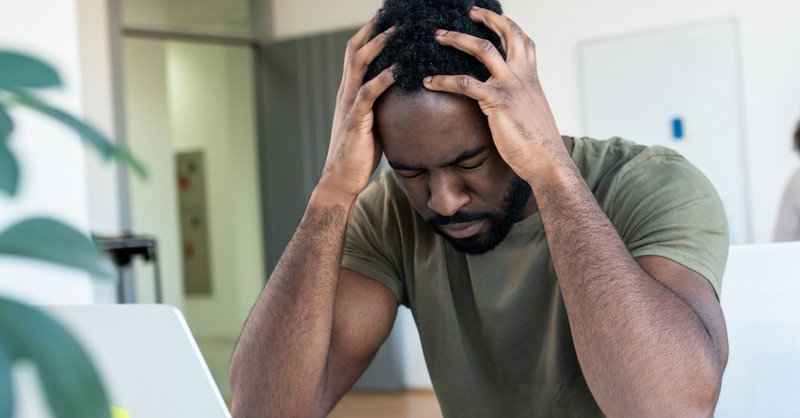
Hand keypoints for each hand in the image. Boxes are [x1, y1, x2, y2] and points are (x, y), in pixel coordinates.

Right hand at [320, 20, 395, 197]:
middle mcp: (346, 91)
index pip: (356, 53)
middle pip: (355, 49)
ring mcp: (348, 103)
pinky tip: (399, 69)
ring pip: (360, 64)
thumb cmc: (358, 153)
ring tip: (398, 32)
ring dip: (379, 45)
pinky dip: (383, 78)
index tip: (387, 19)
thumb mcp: (372, 122)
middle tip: (393, 15)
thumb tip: (403, 95)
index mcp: (349, 91)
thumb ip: (381, 104)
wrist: (341, 178)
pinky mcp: (355, 119)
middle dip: (373, 29)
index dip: (370, 33)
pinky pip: (368, 92)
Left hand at [422, 7, 564, 178]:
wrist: (548, 161)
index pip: (524, 40)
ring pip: (483, 48)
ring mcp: (510, 85)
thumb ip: (520, 99)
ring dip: (458, 39)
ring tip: (438, 36)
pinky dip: (443, 80)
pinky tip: (429, 81)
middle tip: (468, 12)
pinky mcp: (497, 101)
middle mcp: (523, 75)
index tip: (492, 17)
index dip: (508, 25)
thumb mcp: (532, 112)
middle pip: (506, 33)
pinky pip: (465, 83)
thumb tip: (509, 100)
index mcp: (532, 77)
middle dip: (487, 18)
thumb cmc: (538, 143)